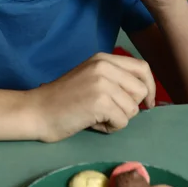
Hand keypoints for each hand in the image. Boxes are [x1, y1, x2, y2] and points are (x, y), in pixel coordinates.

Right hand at [29, 53, 155, 142]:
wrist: (37, 111)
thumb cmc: (64, 100)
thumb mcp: (91, 78)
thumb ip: (115, 79)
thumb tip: (146, 94)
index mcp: (104, 59)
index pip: (142, 68)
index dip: (150, 87)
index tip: (148, 103)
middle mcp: (105, 66)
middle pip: (141, 90)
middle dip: (129, 106)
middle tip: (107, 112)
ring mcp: (102, 83)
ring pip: (133, 109)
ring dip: (118, 119)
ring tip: (96, 117)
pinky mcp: (100, 101)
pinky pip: (122, 122)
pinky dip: (110, 128)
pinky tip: (92, 123)